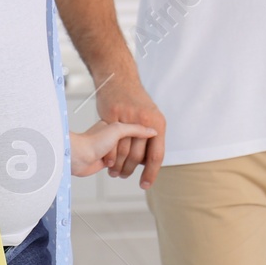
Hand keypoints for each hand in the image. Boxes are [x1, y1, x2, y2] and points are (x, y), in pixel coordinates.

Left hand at [71, 120, 157, 176]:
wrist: (76, 155)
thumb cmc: (93, 140)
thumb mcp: (118, 129)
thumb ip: (136, 129)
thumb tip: (153, 131)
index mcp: (121, 124)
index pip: (141, 133)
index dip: (147, 140)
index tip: (153, 144)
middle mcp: (118, 136)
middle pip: (137, 148)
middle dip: (134, 155)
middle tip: (129, 157)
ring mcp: (114, 148)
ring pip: (130, 159)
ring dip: (125, 164)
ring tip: (116, 164)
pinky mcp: (109, 161)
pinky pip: (122, 166)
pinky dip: (120, 168)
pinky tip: (115, 169)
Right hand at [95, 72, 165, 188]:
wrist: (119, 80)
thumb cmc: (134, 102)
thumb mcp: (150, 116)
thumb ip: (150, 138)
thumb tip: (148, 161)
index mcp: (158, 124)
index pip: (156, 155)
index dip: (151, 173)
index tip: (145, 185)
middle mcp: (145, 121)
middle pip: (138, 156)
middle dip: (130, 171)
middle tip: (124, 177)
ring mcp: (128, 118)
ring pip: (124, 151)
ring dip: (118, 166)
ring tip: (115, 172)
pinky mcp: (112, 115)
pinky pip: (110, 142)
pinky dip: (109, 155)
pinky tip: (107, 162)